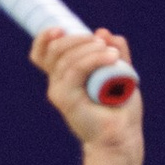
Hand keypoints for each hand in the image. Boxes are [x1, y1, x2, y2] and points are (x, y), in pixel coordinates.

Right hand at [33, 23, 142, 156]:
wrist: (122, 136)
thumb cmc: (120, 108)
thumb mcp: (121, 72)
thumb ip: (115, 51)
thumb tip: (104, 32)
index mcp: (65, 76)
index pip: (42, 53)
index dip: (45, 37)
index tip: (61, 28)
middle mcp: (57, 83)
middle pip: (54, 50)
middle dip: (77, 38)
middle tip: (101, 41)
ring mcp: (59, 92)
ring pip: (66, 58)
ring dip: (90, 48)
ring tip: (113, 54)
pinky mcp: (66, 100)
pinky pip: (75, 70)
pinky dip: (94, 59)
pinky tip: (111, 57)